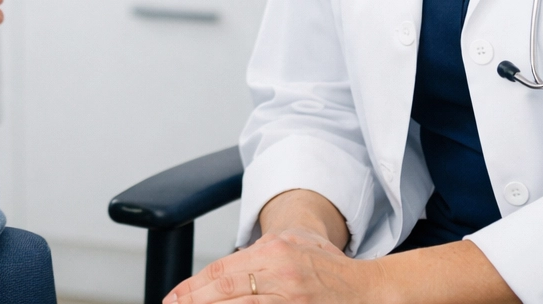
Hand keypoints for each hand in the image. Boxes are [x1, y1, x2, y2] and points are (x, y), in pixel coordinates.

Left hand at [167, 226, 379, 303]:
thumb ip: (259, 252)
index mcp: (274, 250)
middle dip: (193, 302)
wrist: (369, 287)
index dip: (192, 287)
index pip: (221, 270)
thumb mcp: (292, 244)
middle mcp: (280, 273)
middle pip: (224, 291)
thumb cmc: (327, 266)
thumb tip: (221, 272)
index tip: (172, 299)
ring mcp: (291, 298)